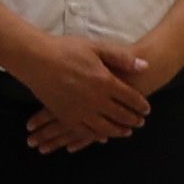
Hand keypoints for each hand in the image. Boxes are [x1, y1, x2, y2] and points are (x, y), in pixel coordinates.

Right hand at [11, 36, 151, 146]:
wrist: (36, 59)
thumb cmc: (66, 50)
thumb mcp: (96, 47)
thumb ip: (121, 58)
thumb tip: (145, 66)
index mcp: (105, 81)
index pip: (130, 98)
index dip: (140, 105)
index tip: (146, 109)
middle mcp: (96, 100)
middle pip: (120, 115)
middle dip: (133, 120)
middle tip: (140, 122)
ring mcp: (81, 111)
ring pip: (105, 127)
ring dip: (118, 131)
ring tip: (126, 132)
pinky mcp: (67, 117)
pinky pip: (85, 131)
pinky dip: (97, 136)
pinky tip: (102, 137)